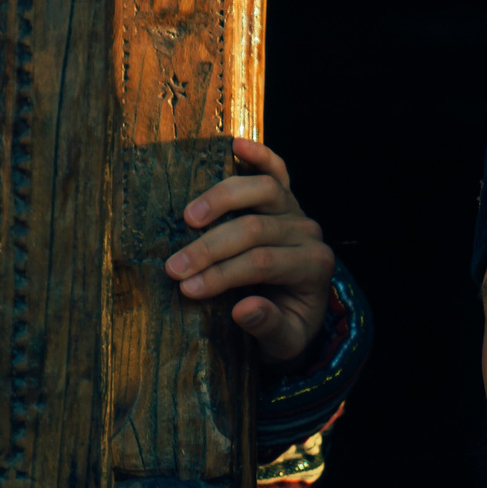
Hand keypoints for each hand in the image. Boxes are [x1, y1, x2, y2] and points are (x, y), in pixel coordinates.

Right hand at [168, 138, 336, 364]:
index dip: (223, 274)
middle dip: (210, 249)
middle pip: (256, 229)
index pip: (263, 263)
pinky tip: (234, 144)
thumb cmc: (287, 328)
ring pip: (264, 190)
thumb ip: (268, 327)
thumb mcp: (283, 343)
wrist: (300, 313)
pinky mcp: (286, 198)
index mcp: (313, 268)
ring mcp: (297, 210)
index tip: (187, 288)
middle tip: (173, 267)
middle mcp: (309, 233)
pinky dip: (258, 154)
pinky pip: (277, 169)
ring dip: (222, 200)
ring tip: (188, 218)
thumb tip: (244, 309)